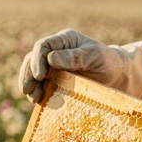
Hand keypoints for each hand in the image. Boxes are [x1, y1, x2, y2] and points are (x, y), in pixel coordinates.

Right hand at [18, 29, 141, 102]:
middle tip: (27, 90)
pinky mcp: (55, 80)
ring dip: (30, 85)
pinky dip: (37, 92)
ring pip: (34, 72)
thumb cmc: (107, 61)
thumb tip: (51, 59)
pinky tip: (38, 101)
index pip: (43, 46)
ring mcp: (53, 66)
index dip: (37, 60)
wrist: (115, 75)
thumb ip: (74, 57)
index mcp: (64, 40)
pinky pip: (41, 84)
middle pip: (33, 59)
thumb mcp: (94, 56)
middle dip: (28, 74)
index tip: (39, 76)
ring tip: (32, 98)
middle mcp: (56, 51)